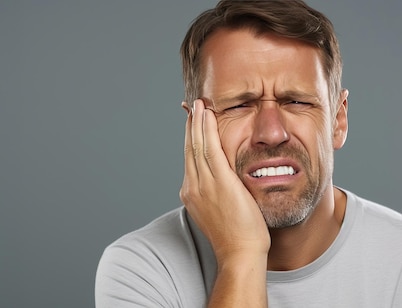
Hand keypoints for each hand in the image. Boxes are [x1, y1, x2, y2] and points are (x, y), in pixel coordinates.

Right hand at [180, 99, 269, 263]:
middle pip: (189, 148)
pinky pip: (210, 148)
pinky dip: (206, 129)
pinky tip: (207, 115)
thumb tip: (222, 185)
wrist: (239, 253)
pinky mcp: (219, 181)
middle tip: (193, 106)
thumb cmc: (235, 236)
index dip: (190, 138)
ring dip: (197, 122)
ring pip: (196, 144)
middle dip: (191, 125)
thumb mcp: (218, 212)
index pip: (189, 158)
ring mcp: (203, 183)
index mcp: (191, 193)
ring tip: (199, 105)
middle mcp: (192, 186)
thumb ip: (215, 194)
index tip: (193, 123)